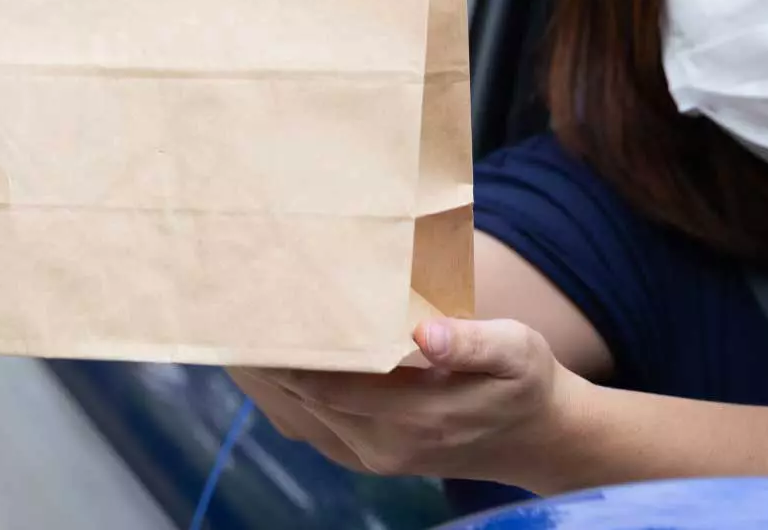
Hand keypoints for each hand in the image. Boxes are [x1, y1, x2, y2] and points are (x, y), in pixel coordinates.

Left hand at [246, 319, 583, 484]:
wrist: (542, 440)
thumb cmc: (527, 384)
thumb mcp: (517, 352)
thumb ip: (472, 342)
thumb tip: (425, 332)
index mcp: (414, 417)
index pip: (327, 385)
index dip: (283, 355)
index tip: (253, 316)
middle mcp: (383, 445)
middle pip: (300, 403)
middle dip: (260, 363)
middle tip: (225, 312)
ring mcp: (374, 455)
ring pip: (298, 417)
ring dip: (263, 381)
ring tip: (230, 332)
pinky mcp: (371, 454)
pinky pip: (311, 425)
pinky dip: (282, 395)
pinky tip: (264, 365)